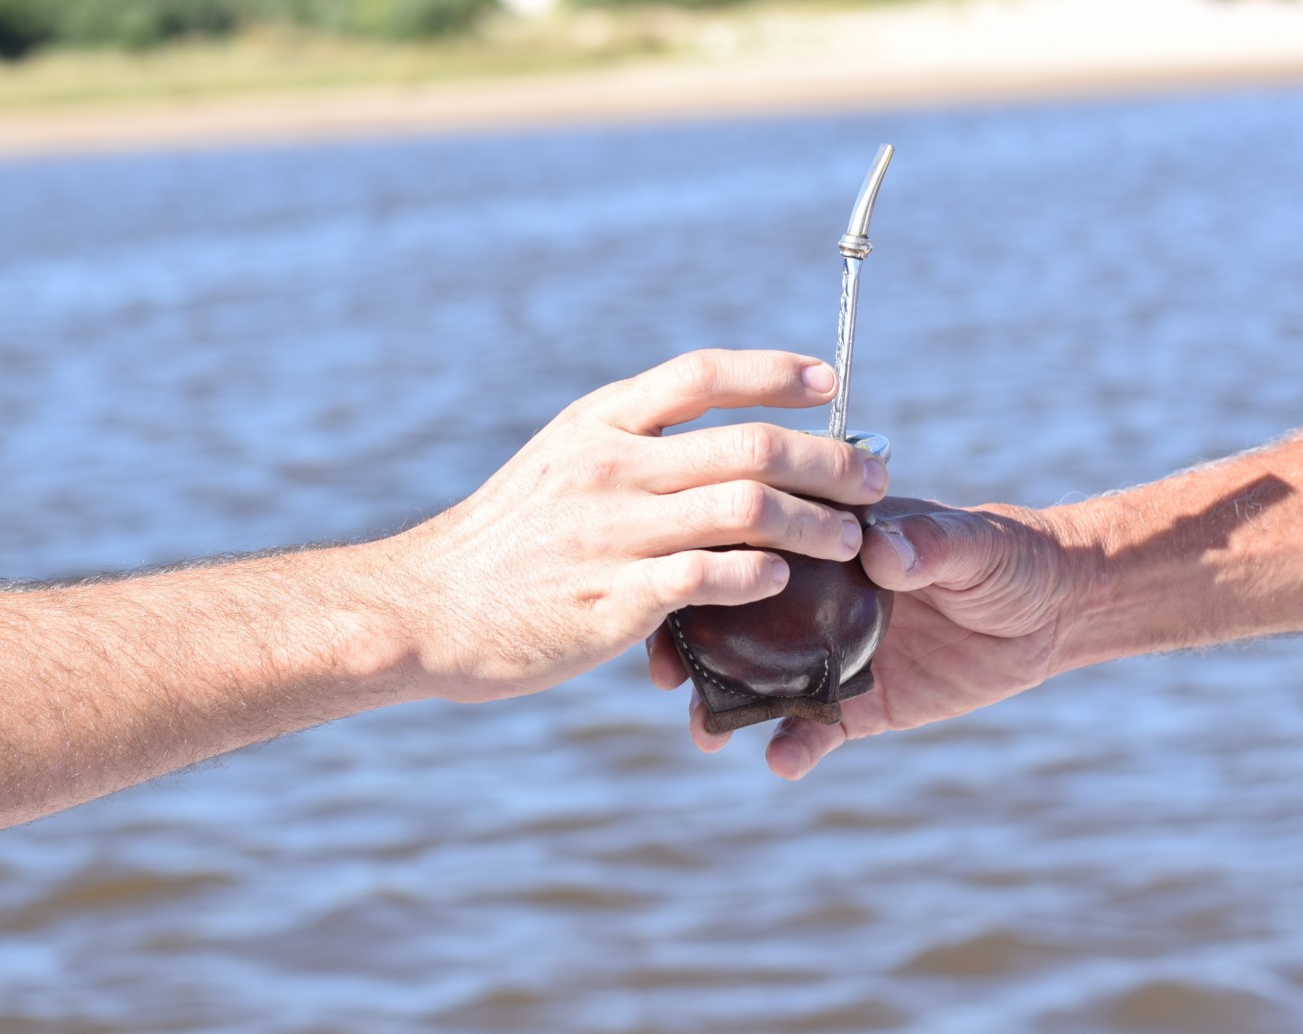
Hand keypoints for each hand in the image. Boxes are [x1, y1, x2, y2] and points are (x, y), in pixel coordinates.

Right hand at [376, 350, 889, 702]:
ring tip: (850, 540)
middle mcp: (611, 466)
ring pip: (747, 509)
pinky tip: (784, 583)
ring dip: (814, 523)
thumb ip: (630, 445)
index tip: (830, 383)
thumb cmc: (507, 542)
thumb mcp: (559, 464)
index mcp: (600, 423)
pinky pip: (712, 580)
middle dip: (828, 459)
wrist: (429, 608)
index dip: (774, 372)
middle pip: (749, 444)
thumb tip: (710, 433)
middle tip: (873, 476)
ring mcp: (613, 532)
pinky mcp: (614, 599)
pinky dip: (761, 577)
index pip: (702, 375)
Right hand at [649, 498, 1092, 777]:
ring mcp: (831, 653)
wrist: (1050, 613)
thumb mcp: (972, 544)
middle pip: (736, 620)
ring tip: (704, 732)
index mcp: (829, 544)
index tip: (673, 584)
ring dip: (725, 707)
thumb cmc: (1005, 555)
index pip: (754, 546)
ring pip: (761, 682)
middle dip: (691, 646)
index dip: (708, 562)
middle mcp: (816, 599)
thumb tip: (880, 551)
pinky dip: (795, 748)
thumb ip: (927, 546)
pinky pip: (815, 730)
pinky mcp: (860, 704)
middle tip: (661, 676)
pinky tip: (781, 763)